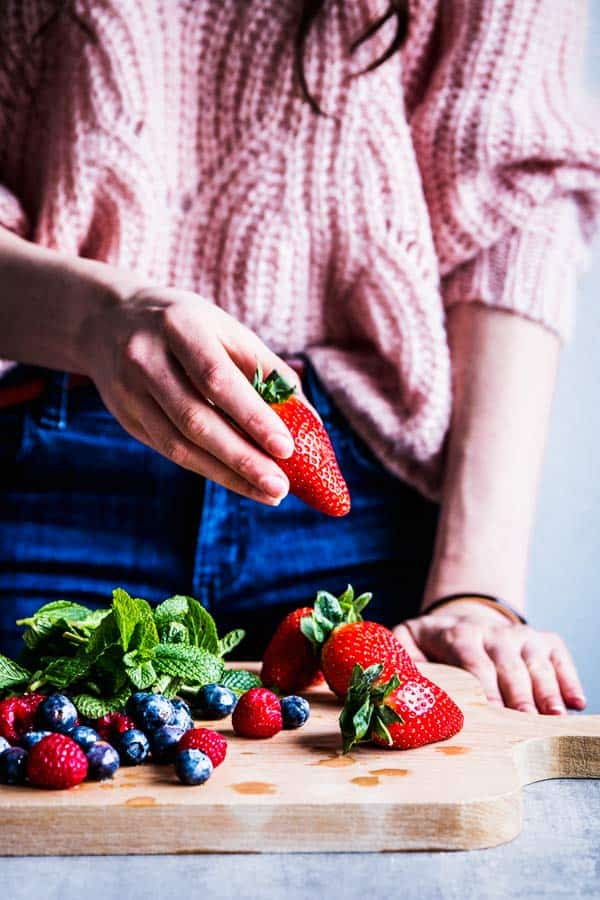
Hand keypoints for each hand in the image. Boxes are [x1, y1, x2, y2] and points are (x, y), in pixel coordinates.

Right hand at [83, 284, 300, 504]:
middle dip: (242, 458)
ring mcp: (129, 392)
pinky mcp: (126, 418)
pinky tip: (239, 481)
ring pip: (179, 444)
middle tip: (280, 487)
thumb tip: (308, 419)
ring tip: (268, 493)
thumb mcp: (225, 328)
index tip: (286, 448)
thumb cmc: (187, 325)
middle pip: (195, 419)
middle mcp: (146, 359)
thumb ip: (266, 369)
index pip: (216, 379)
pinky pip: (170, 451)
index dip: (252, 416)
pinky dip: (208, 469)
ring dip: (228, 474)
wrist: (106, 321)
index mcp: (179, 326)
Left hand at [394, 600, 585, 713]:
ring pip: (537, 664)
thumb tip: (391, 685)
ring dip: (547, 691)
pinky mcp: (543, 641)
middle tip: (525, 720)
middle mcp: (493, 633)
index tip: (490, 709)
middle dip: (518, 693)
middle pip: (509, 666)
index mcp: (459, 635)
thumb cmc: (432, 643)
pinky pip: (560, 657)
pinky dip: (570, 678)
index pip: (474, 661)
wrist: (463, 617)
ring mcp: (521, 636)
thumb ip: (398, 659)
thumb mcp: (405, 642)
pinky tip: (576, 701)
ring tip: (555, 717)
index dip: (484, 684)